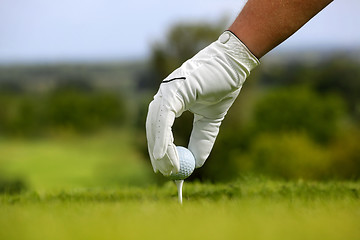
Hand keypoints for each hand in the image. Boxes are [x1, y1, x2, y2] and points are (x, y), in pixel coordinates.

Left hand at [146, 31, 258, 175]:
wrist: (233, 65)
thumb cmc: (222, 86)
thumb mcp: (210, 120)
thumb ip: (201, 139)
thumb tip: (196, 163)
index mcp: (170, 99)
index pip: (158, 127)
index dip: (159, 148)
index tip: (162, 166)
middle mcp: (164, 94)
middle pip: (153, 128)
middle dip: (157, 153)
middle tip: (163, 173)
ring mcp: (167, 91)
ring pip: (156, 126)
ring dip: (160, 150)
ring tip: (167, 169)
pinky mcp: (174, 90)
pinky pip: (164, 119)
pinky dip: (163, 138)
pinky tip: (163, 155)